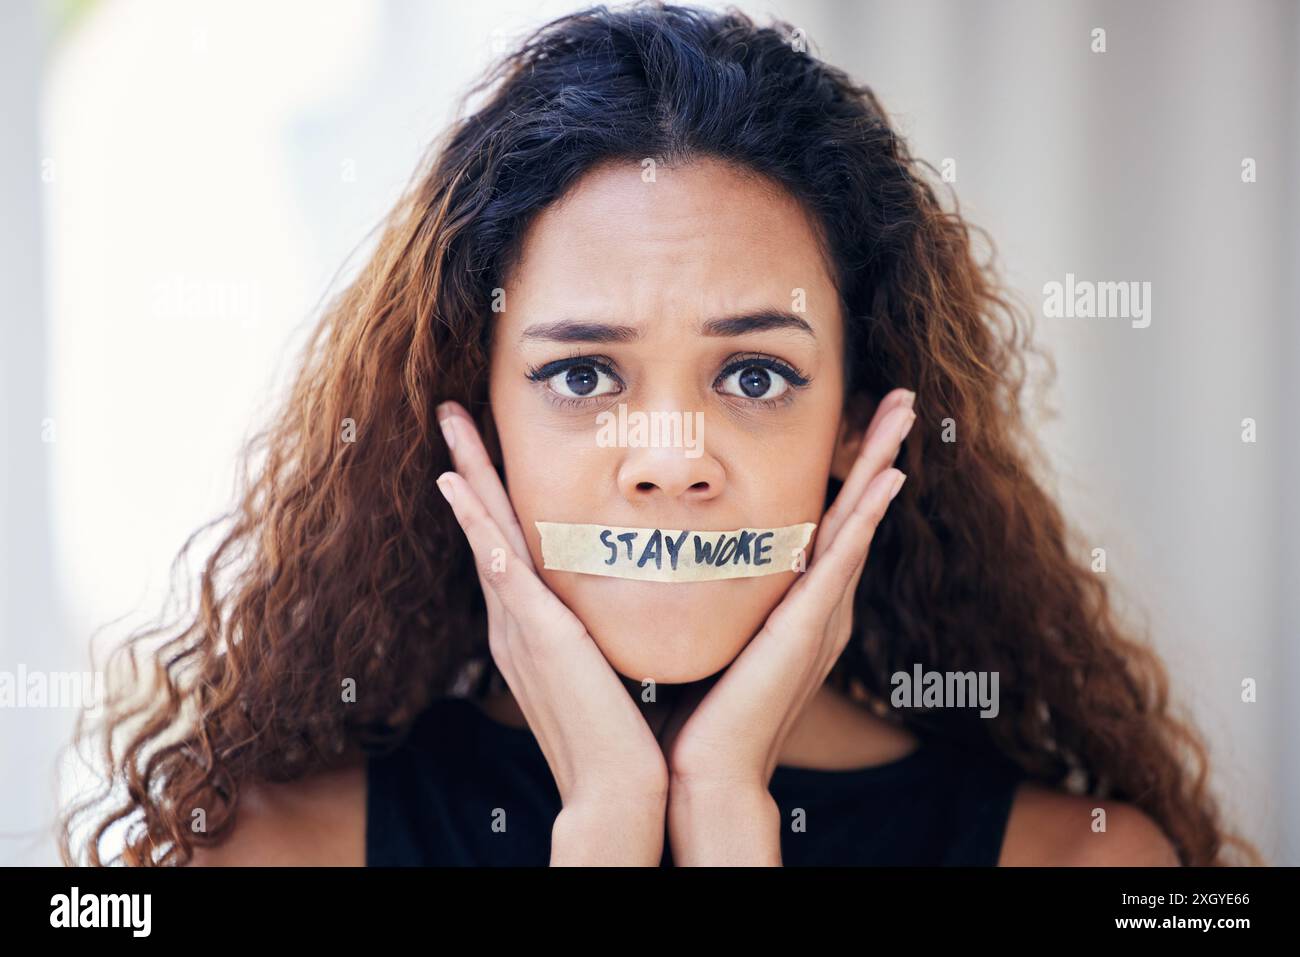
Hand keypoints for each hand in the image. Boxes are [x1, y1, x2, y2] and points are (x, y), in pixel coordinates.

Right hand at [434, 401, 668, 863]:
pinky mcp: (535, 635)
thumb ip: (606, 624)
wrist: (617, 788)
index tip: (486, 446)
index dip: (494, 494)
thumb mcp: (610, 661)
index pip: (508, 543)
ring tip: (451, 428)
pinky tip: (460, 490)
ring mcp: (519, 627)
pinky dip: (477, 527)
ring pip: (486, 535)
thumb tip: (634, 586)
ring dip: (468, 478)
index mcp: (534, 625)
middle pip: (486, 527)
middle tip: (452, 414)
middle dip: (470, 468)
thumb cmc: (625, 731)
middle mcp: (516, 621)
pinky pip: (500, 569)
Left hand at [658, 388, 915, 860]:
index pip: (826, 522)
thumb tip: (673, 545)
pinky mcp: (809, 631)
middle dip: (878, 452)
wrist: (700, 769)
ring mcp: (820, 617)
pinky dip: (867, 518)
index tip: (854, 418)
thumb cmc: (694, 706)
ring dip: (882, 466)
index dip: (846, 470)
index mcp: (795, 603)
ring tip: (904, 415)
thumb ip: (708, 587)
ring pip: (858, 523)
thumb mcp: (707, 627)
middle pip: (855, 512)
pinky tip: (888, 480)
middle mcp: (818, 606)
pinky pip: (843, 562)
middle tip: (902, 398)